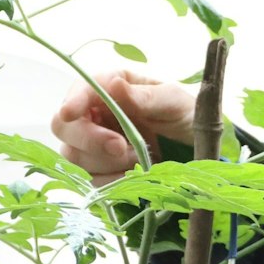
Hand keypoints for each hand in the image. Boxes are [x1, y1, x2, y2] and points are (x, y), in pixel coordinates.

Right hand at [51, 70, 195, 185]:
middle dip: (90, 139)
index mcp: (111, 87)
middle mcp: (96, 113)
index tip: (71, 113)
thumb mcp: (173, 102)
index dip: (71, 102)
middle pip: (64, 127)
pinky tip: (135, 172)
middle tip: (120, 146)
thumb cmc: (185, 117)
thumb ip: (144, 97)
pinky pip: (91, 179)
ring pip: (74, 156)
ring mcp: (94, 143)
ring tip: (140, 158)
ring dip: (107, 162)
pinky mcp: (100, 170)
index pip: (79, 90)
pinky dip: (113, 179)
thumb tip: (114, 84)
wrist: (199, 150)